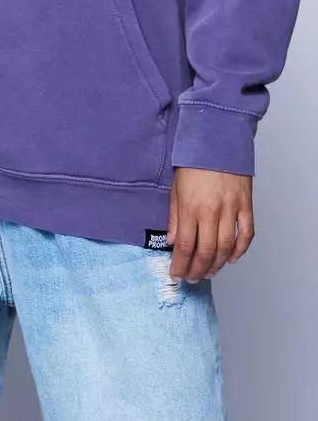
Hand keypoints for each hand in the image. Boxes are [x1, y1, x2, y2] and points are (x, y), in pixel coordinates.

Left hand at [167, 168, 253, 282]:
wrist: (217, 142)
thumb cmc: (194, 164)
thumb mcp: (175, 189)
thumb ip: (174, 217)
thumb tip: (173, 242)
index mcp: (190, 208)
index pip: (185, 246)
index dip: (180, 265)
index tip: (176, 274)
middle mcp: (211, 212)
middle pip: (206, 252)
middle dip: (197, 270)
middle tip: (192, 278)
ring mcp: (231, 209)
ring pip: (226, 248)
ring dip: (217, 265)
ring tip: (209, 272)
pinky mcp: (246, 205)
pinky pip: (246, 234)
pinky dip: (240, 250)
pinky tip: (231, 258)